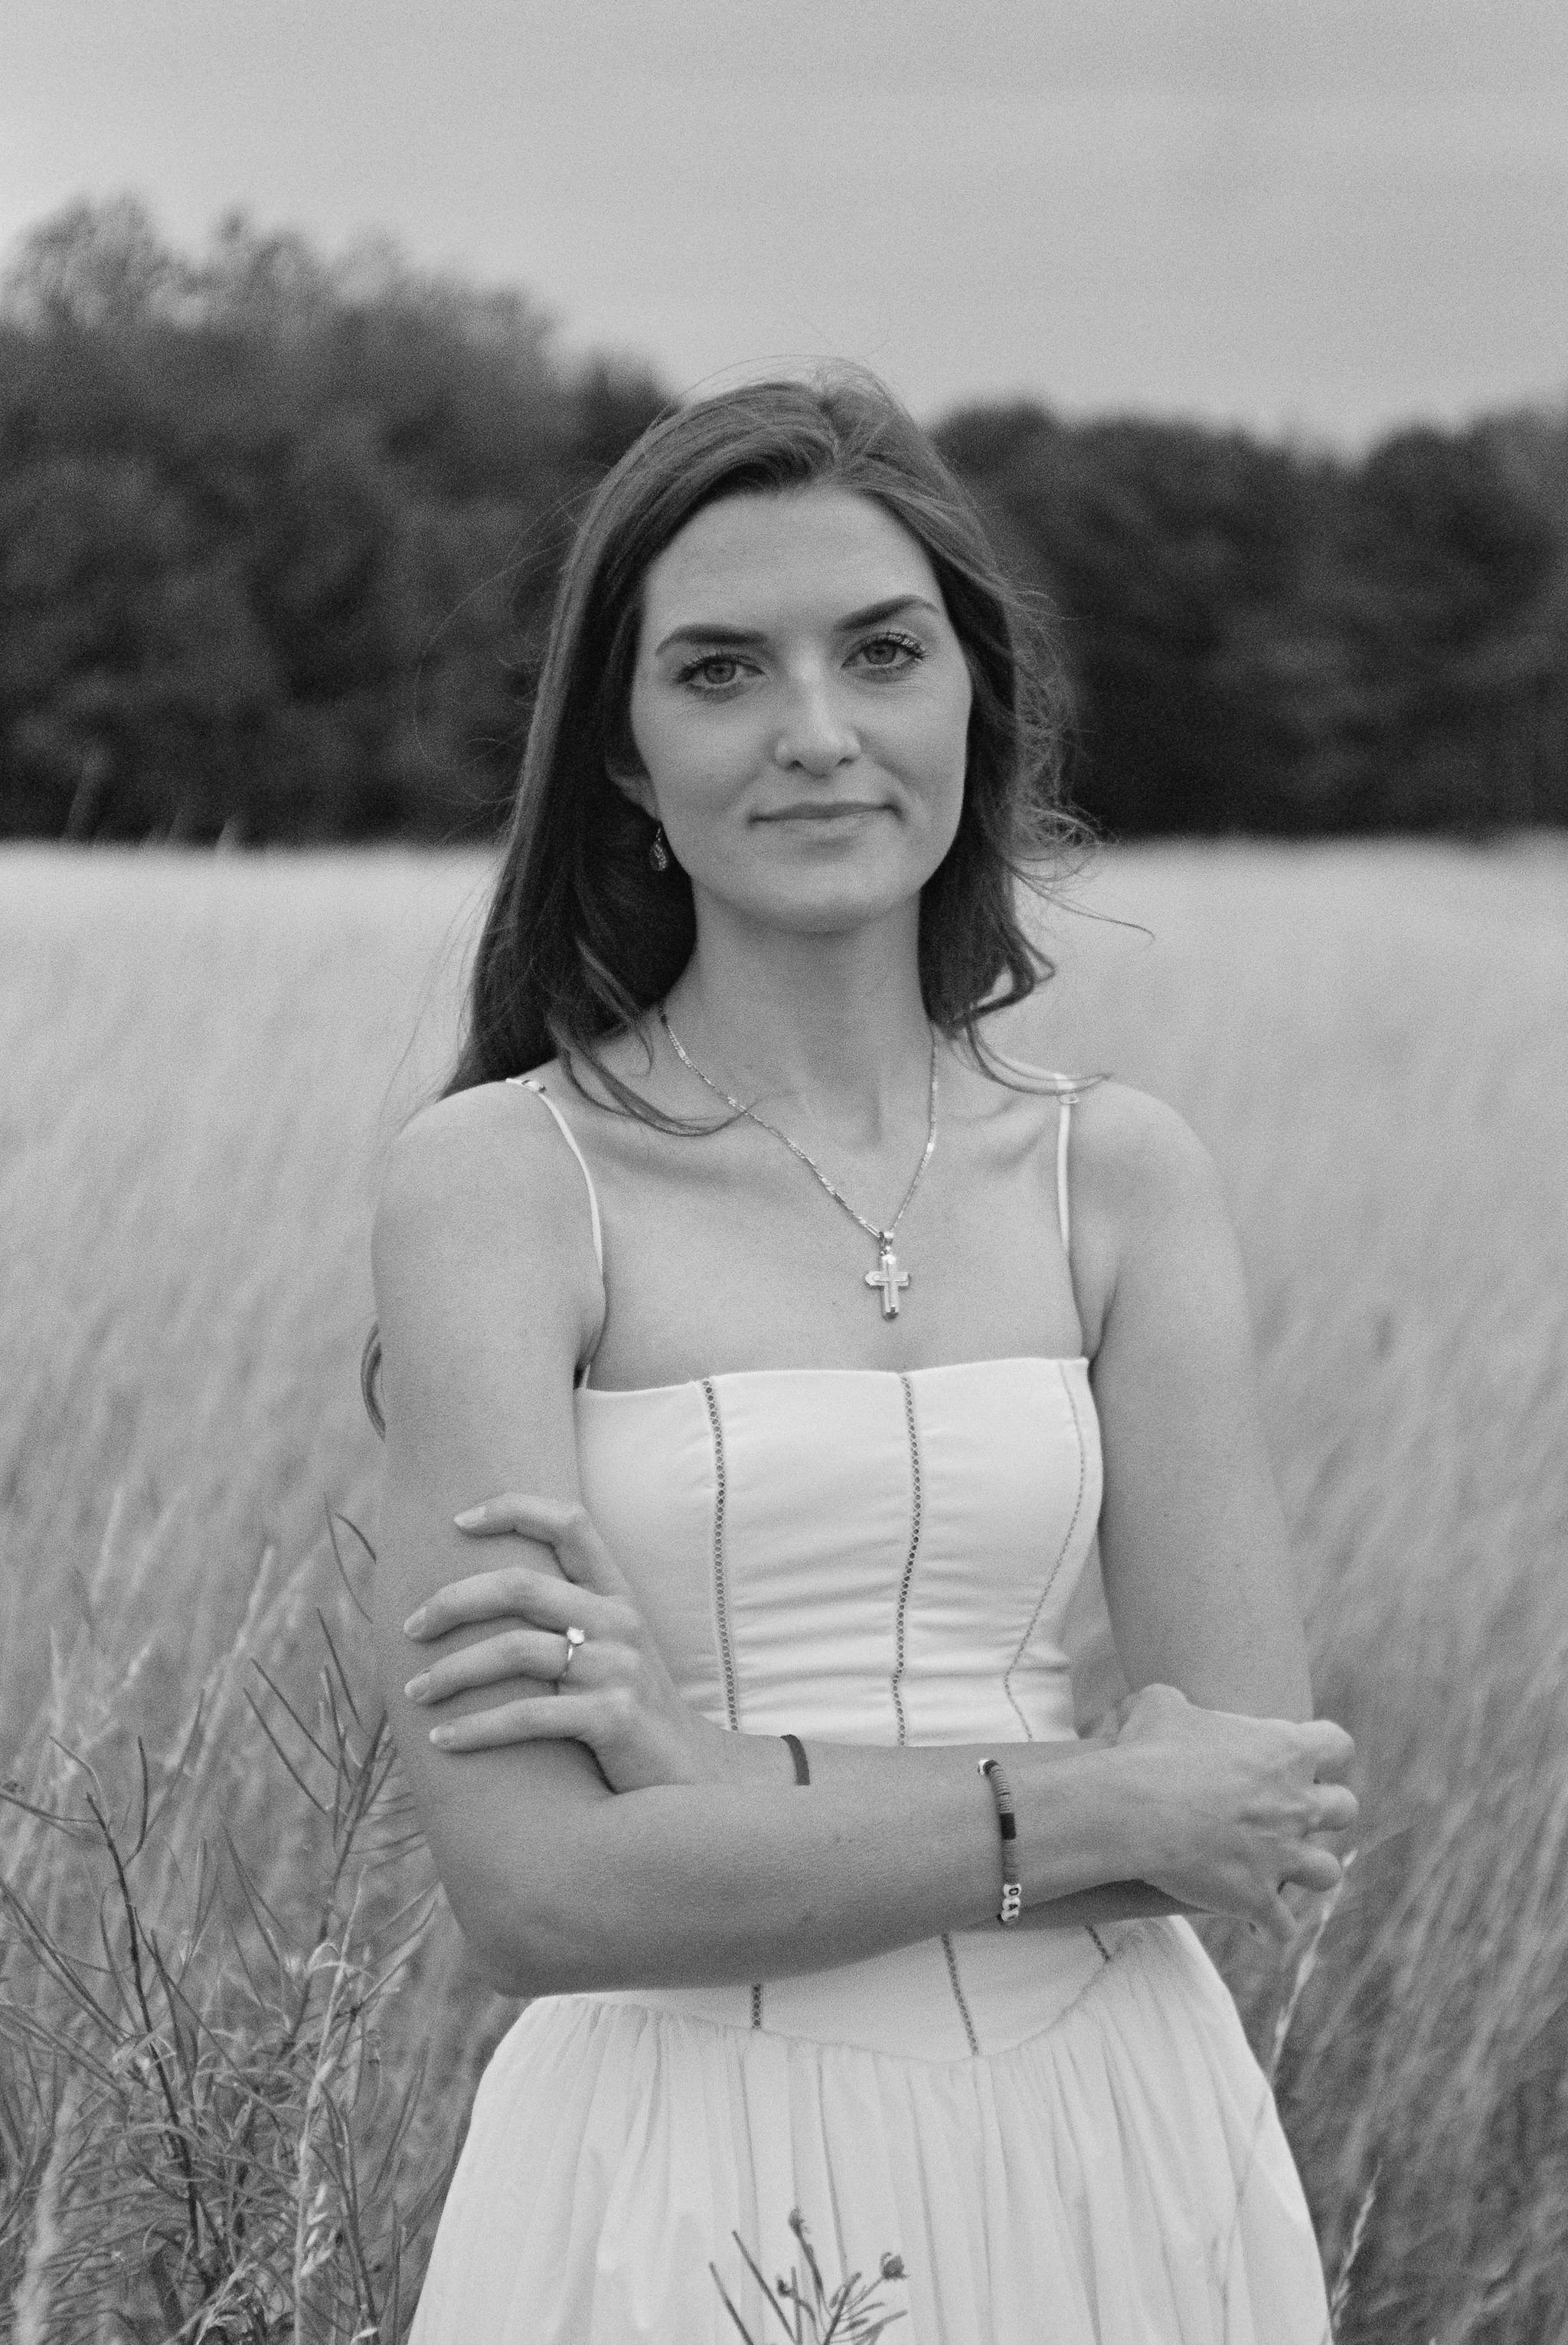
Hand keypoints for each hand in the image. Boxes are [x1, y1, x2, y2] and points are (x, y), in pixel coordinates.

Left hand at [401, 1495, 734, 1792]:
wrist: (691, 1778)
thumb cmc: (629, 1712)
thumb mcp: (610, 1651)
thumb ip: (565, 1618)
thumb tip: (476, 1596)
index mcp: (617, 1594)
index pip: (570, 1521)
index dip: (512, 1508)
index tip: (457, 1521)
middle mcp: (621, 1621)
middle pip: (521, 1586)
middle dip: (453, 1602)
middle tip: (409, 1628)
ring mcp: (620, 1668)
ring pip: (515, 1650)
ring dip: (451, 1672)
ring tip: (414, 1692)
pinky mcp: (615, 1719)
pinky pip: (528, 1715)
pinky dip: (476, 1728)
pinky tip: (442, 1741)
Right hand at [1109, 1683, 1358, 1945]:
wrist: (1133, 1811)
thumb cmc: (1147, 1751)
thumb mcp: (1158, 1704)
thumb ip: (1178, 1703)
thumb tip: (1166, 1706)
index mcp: (1284, 1751)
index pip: (1338, 1744)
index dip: (1324, 1752)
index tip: (1300, 1759)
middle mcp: (1297, 1804)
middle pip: (1345, 1809)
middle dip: (1324, 1812)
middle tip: (1291, 1814)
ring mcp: (1282, 1855)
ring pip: (1327, 1873)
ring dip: (1308, 1872)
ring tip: (1283, 1872)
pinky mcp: (1257, 1898)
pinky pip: (1282, 1928)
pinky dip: (1269, 1928)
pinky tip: (1253, 1926)